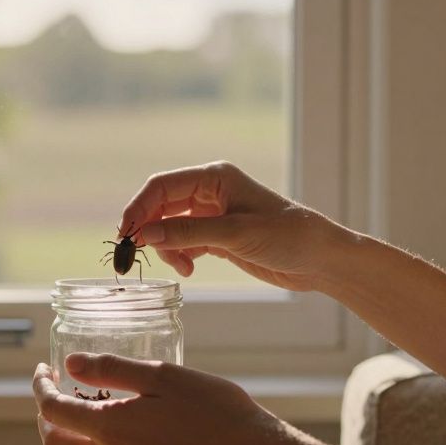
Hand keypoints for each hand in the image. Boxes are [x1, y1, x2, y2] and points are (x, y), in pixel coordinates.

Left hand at [31, 353, 281, 444]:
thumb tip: (71, 364)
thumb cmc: (214, 410)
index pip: (53, 411)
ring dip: (59, 443)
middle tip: (53, 393)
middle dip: (44, 417)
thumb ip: (112, 369)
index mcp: (111, 428)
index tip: (44, 371)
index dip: (40, 388)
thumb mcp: (163, 376)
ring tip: (71, 419)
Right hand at [120, 160, 343, 290]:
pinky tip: (190, 268)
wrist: (320, 259)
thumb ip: (189, 233)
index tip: (125, 236)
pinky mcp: (218, 236)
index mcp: (215, 177)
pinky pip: (184, 241)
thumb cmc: (288, 236)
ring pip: (169, 226)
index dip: (138, 209)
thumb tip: (146, 234)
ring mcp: (214, 214)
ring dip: (166, 247)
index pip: (161, 186)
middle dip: (148, 230)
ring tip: (182, 267)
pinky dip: (180, 254)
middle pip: (161, 206)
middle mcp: (210, 191)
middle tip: (135, 257)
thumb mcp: (236, 234)